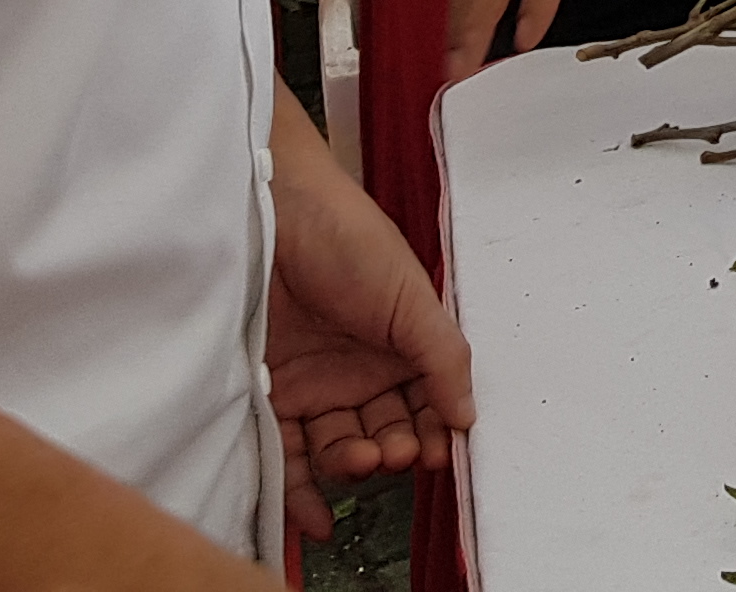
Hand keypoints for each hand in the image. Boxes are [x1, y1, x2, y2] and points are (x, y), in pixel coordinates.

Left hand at [265, 113, 471, 541]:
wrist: (271, 219)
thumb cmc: (348, 241)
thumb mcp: (411, 297)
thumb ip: (444, 357)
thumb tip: (469, 416)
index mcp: (400, 347)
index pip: (426, 405)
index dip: (436, 432)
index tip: (441, 453)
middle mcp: (357, 372)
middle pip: (383, 432)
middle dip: (394, 449)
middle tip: (397, 450)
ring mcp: (312, 386)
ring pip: (338, 449)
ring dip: (354, 468)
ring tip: (362, 461)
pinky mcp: (267, 398)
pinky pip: (286, 457)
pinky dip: (302, 493)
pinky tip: (319, 516)